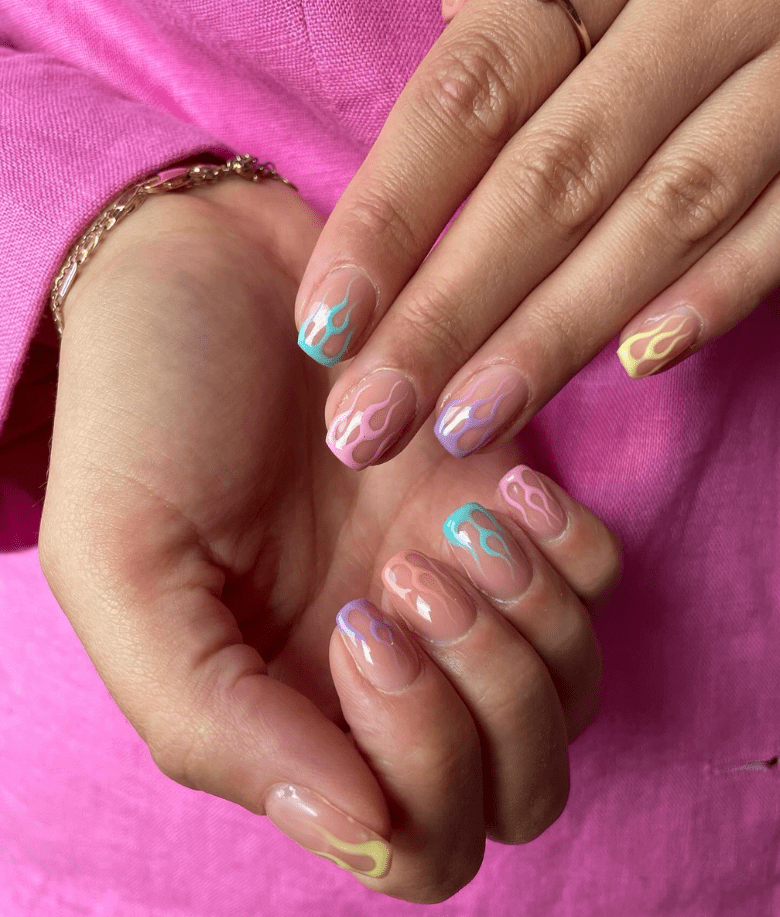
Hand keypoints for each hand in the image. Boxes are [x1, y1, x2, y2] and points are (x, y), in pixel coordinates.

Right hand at [39, 176, 619, 900]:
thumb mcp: (126, 572)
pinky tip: (499, 485)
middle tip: (404, 574)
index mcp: (293, 709)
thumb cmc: (145, 414)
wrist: (201, 270)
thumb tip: (361, 830)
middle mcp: (388, 666)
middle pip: (518, 786)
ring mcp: (457, 588)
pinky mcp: (503, 502)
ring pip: (570, 690)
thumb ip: (214, 723)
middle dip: (488, 702)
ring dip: (531, 623)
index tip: (353, 629)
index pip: (417, 839)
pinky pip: (600, 579)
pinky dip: (571, 549)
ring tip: (452, 525)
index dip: (416, 765)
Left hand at [293, 0, 779, 467]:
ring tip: (467, 425)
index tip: (325, 328)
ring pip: (658, 216)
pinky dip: (719, 290)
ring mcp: (774, 74)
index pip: (465, 101)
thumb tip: (428, 50)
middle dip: (450, 314)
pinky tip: (639, 364)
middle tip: (374, 421)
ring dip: (555, 332)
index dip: (389, 219)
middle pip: (544, 183)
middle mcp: (680, 13)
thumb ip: (499, 25)